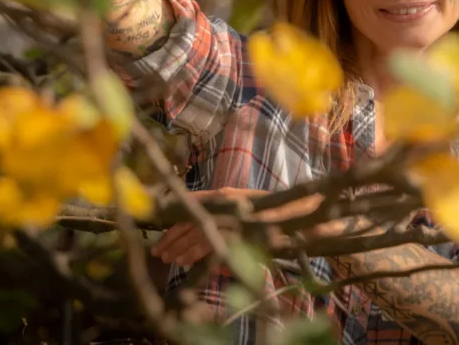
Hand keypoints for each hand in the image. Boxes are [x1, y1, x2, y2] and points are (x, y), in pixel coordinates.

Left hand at [150, 188, 323, 265]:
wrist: (299, 214)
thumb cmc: (272, 215)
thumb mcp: (243, 211)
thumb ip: (224, 217)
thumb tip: (203, 230)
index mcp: (223, 196)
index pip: (189, 206)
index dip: (172, 222)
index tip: (160, 237)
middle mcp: (224, 202)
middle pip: (188, 219)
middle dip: (170, 237)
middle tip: (158, 252)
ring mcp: (230, 216)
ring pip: (195, 232)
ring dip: (178, 247)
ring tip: (168, 260)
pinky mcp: (237, 230)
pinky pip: (210, 243)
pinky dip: (194, 253)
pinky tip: (185, 262)